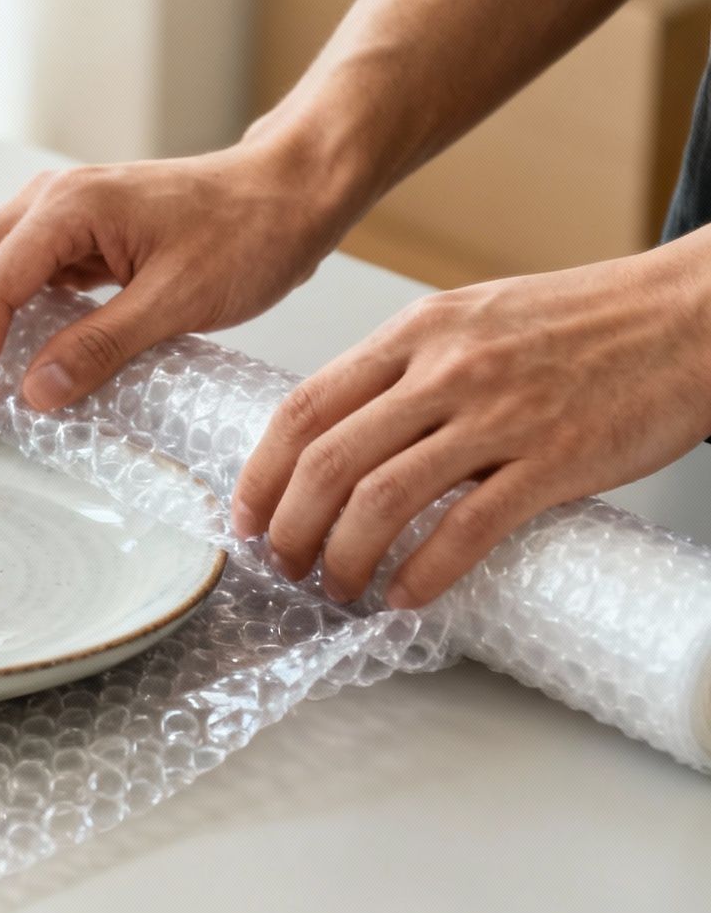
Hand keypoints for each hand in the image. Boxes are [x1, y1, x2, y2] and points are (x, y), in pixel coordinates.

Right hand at [0, 132, 361, 435]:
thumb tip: (32, 395)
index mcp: (66, 207)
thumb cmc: (250, 232)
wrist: (291, 191)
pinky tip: (2, 364)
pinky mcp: (70, 238)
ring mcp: (54, 216)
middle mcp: (46, 201)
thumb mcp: (180, 299)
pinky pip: (8, 279)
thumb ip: (100, 346)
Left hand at [233, 242, 710, 607]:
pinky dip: (424, 572)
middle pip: (327, 461)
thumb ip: (409, 368)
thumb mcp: (474, 319)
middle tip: (285, 568)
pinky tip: (406, 597)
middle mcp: (445, 370)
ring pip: (382, 499)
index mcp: (416, 333)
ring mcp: (499, 415)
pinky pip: (468, 528)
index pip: (303, 408)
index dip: (261, 475)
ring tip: (339, 589)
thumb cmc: (585, 322)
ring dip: (345, 559)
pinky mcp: (555, 460)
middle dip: (290, 529)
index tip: (246, 518)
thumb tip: (346, 435)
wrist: (693, 315)